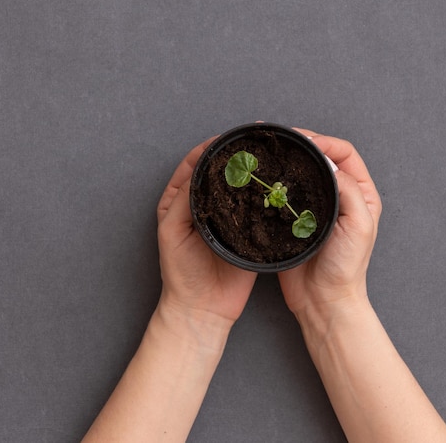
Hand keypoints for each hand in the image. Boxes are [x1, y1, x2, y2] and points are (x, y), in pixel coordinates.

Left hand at [156, 138, 256, 326]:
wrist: (203, 307)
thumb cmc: (180, 272)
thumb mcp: (172, 231)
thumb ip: (184, 201)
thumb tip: (200, 171)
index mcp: (182, 200)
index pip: (195, 164)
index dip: (210, 148)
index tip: (226, 137)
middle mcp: (206, 204)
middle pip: (219, 172)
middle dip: (234, 155)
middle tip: (252, 141)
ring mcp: (228, 217)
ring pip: (239, 187)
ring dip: (250, 172)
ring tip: (265, 156)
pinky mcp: (247, 231)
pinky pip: (255, 208)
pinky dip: (262, 194)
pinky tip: (272, 183)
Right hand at [278, 131, 381, 317]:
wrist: (322, 299)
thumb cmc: (346, 266)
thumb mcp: (359, 225)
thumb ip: (349, 191)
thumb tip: (329, 163)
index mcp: (360, 192)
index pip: (344, 154)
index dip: (326, 142)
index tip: (306, 141)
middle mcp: (339, 194)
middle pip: (322, 157)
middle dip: (304, 142)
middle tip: (283, 136)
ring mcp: (316, 204)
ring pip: (303, 171)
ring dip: (289, 158)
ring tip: (272, 148)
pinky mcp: (295, 216)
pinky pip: (286, 190)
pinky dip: (276, 178)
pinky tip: (265, 173)